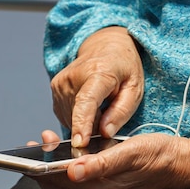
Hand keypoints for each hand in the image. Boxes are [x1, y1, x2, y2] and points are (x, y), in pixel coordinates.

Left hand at [35, 133, 189, 188]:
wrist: (184, 166)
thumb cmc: (158, 154)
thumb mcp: (130, 152)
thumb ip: (101, 164)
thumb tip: (73, 172)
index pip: (58, 183)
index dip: (40, 167)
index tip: (31, 149)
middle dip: (43, 167)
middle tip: (40, 143)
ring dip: (55, 170)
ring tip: (52, 146)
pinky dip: (70, 174)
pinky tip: (72, 159)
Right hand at [50, 26, 143, 146]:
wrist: (105, 46)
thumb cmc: (123, 67)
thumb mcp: (135, 89)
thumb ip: (121, 112)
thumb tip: (104, 133)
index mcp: (98, 73)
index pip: (86, 102)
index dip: (82, 124)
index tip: (79, 142)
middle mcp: (74, 77)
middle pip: (80, 116)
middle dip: (94, 125)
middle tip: (109, 114)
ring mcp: (61, 83)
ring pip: (72, 118)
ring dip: (87, 121)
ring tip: (101, 105)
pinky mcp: (55, 88)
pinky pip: (66, 114)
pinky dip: (79, 116)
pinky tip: (90, 104)